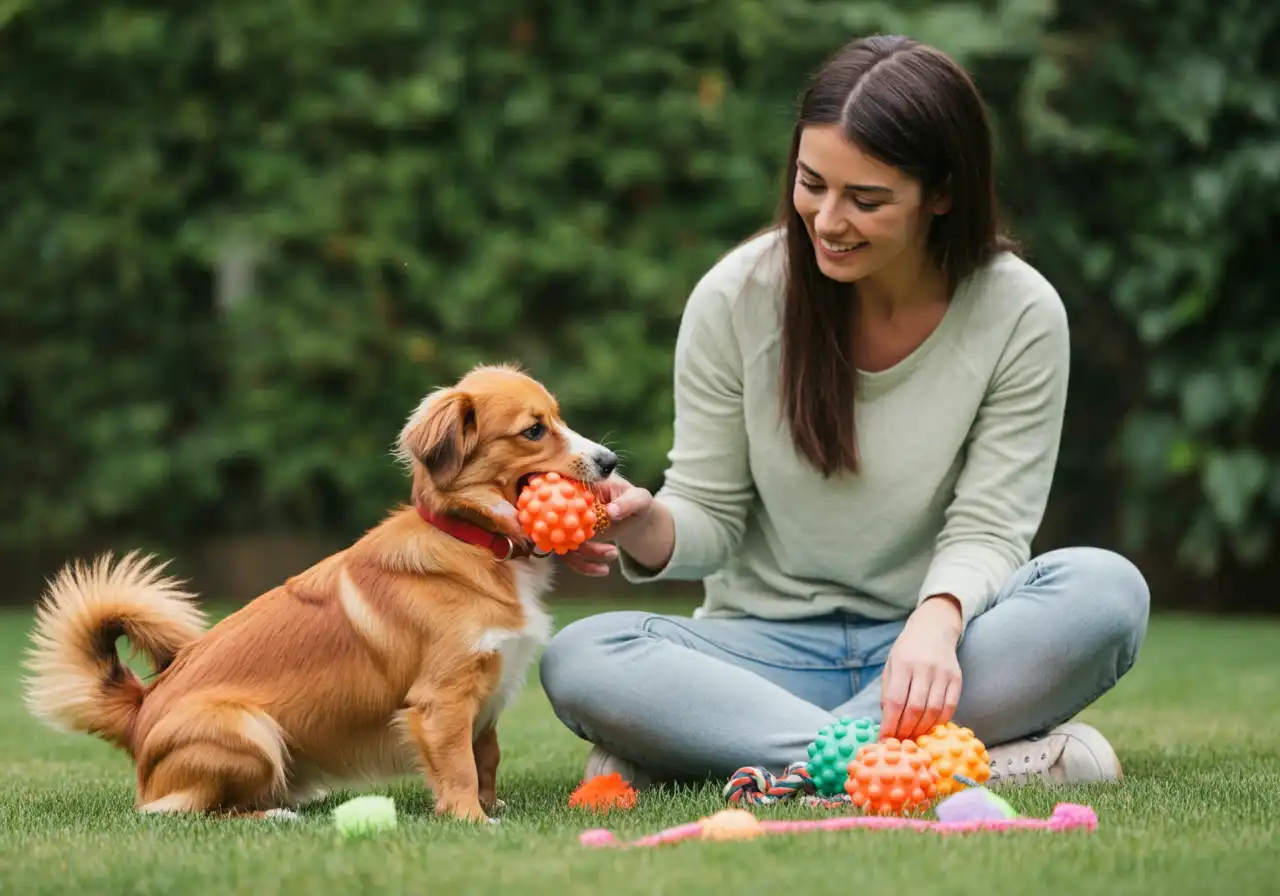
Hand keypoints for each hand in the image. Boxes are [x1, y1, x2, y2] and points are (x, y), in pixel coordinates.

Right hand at [559, 475, 653, 576]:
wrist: (637, 519)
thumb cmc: (637, 501)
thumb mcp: (639, 499)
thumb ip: (627, 502)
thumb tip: (611, 511)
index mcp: (583, 484)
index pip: (563, 489)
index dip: (558, 500)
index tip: (569, 516)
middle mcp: (570, 503)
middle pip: (556, 518)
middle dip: (567, 533)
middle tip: (587, 543)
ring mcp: (569, 523)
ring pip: (564, 541)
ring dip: (585, 553)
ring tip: (613, 554)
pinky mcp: (573, 540)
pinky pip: (572, 555)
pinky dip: (584, 565)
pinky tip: (603, 570)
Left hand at [880, 595, 963, 740]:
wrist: (933, 629)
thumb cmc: (907, 651)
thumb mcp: (891, 665)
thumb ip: (888, 691)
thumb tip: (887, 722)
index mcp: (902, 663)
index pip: (895, 700)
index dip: (890, 724)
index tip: (884, 739)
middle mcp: (924, 667)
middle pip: (915, 708)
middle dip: (905, 730)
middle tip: (899, 743)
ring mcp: (943, 673)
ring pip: (933, 711)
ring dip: (922, 729)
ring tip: (913, 738)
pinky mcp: (957, 679)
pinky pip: (949, 707)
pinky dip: (938, 722)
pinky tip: (929, 728)